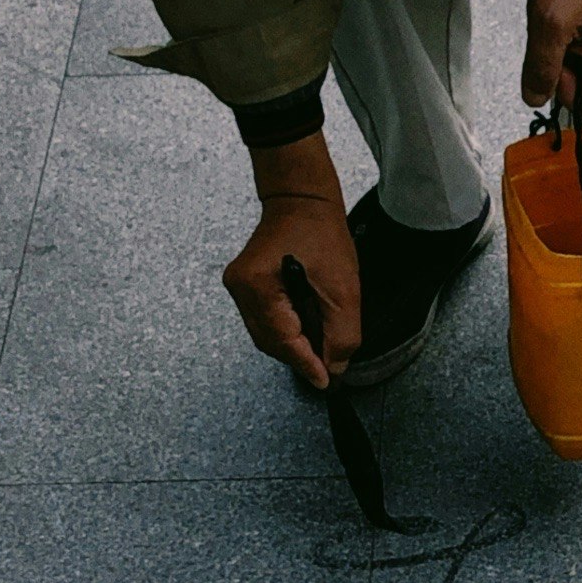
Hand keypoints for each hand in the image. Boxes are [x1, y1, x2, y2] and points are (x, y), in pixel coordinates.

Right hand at [223, 131, 360, 389]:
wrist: (302, 200)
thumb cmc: (320, 231)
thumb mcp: (342, 288)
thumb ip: (341, 334)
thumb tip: (334, 367)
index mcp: (258, 284)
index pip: (283, 340)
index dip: (307, 365)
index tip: (325, 382)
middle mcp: (240, 288)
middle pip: (271, 342)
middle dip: (300, 357)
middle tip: (327, 368)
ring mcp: (238, 287)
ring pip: (266, 335)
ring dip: (294, 345)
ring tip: (319, 348)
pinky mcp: (245, 286)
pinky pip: (264, 322)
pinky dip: (286, 331)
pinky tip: (305, 328)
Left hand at [522, 0, 581, 119]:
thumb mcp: (548, 25)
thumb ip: (540, 69)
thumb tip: (535, 99)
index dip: (567, 92)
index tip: (556, 60)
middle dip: (564, 69)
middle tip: (555, 35)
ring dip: (562, 52)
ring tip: (560, 21)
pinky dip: (568, 40)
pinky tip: (565, 16)